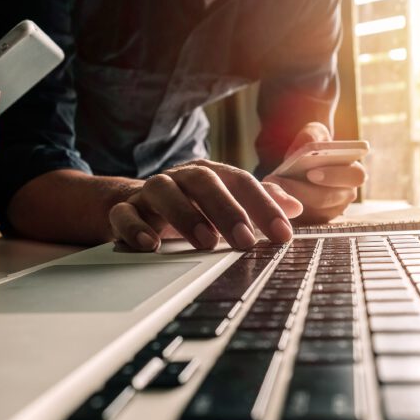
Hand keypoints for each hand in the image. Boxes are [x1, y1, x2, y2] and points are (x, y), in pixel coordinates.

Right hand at [109, 159, 302, 250]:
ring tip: (205, 243)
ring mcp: (150, 192)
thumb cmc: (190, 205)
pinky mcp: (124, 209)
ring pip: (164, 191)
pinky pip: (125, 214)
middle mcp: (181, 177)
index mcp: (211, 174)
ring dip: (185, 215)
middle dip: (228, 210)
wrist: (134, 203)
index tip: (282, 235)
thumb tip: (295, 208)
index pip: (241, 182)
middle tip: (246, 241)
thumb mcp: (226, 202)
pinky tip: (150, 245)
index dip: (264, 207)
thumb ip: (259, 203)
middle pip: (204, 182)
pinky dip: (135, 227)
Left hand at [264, 122, 366, 223]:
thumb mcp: (313, 135)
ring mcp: (332, 211)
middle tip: (283, 182)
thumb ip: (313, 134)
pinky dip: (287, 210)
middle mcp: (347, 194)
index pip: (356, 176)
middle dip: (305, 192)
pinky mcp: (316, 222)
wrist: (303, 165)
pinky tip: (272, 197)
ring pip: (314, 212)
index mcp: (353, 172)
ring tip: (271, 187)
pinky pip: (303, 221)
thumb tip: (308, 144)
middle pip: (331, 198)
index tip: (311, 172)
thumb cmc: (313, 150)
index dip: (335, 175)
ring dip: (291, 200)